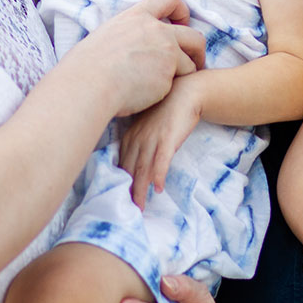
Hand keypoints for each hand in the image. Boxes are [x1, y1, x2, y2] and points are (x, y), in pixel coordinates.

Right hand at [80, 0, 207, 117]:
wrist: (89, 85)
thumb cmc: (86, 66)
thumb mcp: (105, 36)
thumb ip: (126, 36)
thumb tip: (125, 47)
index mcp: (137, 16)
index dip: (180, 10)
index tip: (180, 23)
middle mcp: (157, 31)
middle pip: (193, 35)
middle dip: (197, 50)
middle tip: (193, 61)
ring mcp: (167, 53)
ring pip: (190, 63)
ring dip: (184, 74)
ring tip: (175, 86)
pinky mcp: (169, 76)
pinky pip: (178, 84)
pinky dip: (171, 91)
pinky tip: (155, 97)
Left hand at [118, 77, 203, 205]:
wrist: (186, 92)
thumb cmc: (167, 110)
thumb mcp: (147, 125)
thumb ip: (139, 141)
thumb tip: (134, 163)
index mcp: (130, 135)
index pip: (121, 163)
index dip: (119, 182)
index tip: (117, 199)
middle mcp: (138, 138)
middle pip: (129, 169)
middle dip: (127, 191)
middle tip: (126, 210)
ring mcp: (153, 138)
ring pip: (143, 168)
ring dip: (140, 189)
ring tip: (140, 206)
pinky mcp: (169, 138)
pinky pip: (162, 159)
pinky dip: (159, 174)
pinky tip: (158, 187)